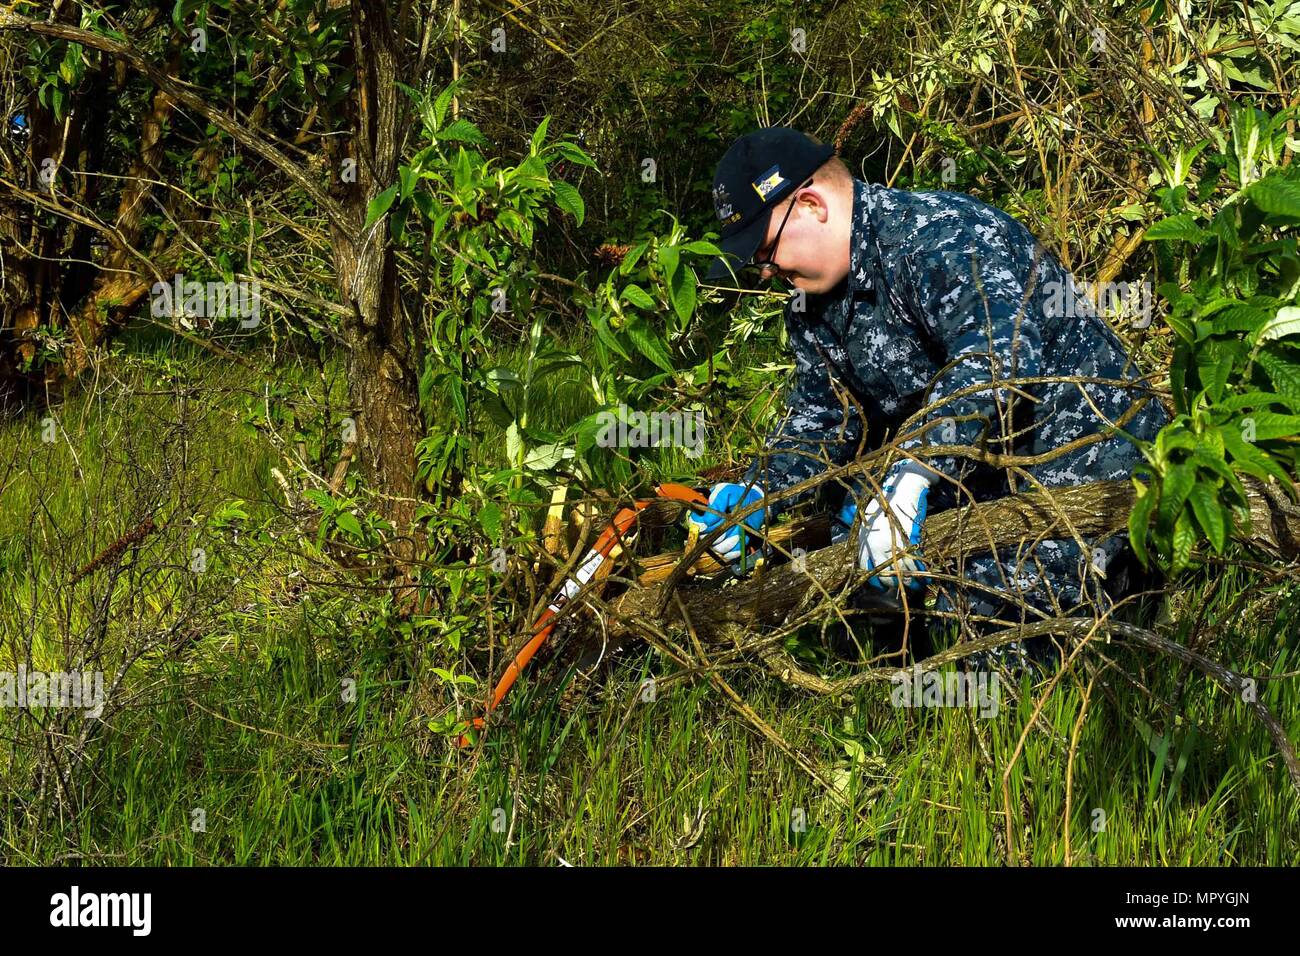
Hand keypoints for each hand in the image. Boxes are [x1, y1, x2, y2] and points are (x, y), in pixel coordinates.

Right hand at [685, 482, 764, 563]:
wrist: (753, 502)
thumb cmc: (736, 496)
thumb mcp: (726, 491)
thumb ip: (716, 499)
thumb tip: (707, 520)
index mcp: (703, 515)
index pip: (694, 525)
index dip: (702, 525)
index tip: (712, 521)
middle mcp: (708, 530)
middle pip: (706, 539)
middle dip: (720, 531)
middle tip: (731, 521)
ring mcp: (718, 540)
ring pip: (718, 548)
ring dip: (731, 539)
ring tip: (739, 527)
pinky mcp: (729, 548)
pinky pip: (729, 554)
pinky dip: (737, 547)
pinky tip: (742, 536)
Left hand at [855, 461, 932, 590]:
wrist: (904, 486)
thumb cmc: (888, 503)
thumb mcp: (870, 520)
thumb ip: (869, 539)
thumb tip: (871, 560)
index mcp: (864, 538)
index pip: (866, 567)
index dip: (877, 580)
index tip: (886, 585)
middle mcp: (875, 542)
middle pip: (884, 573)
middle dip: (896, 583)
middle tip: (905, 587)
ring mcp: (892, 541)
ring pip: (902, 570)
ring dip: (912, 580)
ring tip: (918, 586)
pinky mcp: (909, 538)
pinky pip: (915, 561)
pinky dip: (922, 570)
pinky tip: (926, 575)